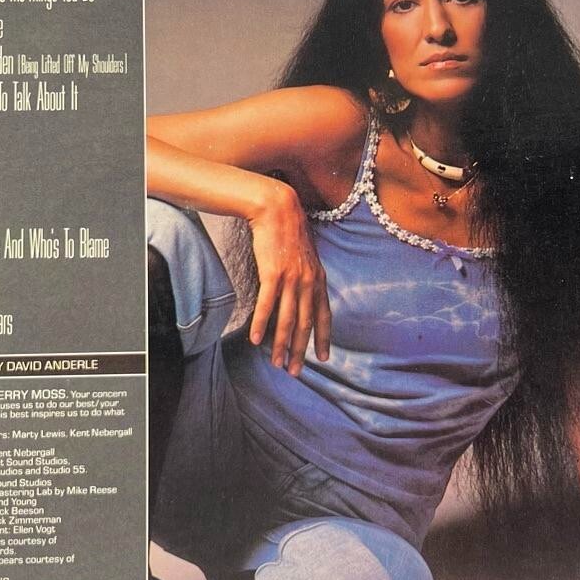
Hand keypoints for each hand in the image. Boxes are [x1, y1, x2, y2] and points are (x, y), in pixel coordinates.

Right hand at [247, 182, 330, 376]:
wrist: (277, 208)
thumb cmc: (287, 230)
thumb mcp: (305, 255)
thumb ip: (305, 276)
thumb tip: (301, 293)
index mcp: (317, 278)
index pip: (324, 315)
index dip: (323, 337)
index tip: (323, 357)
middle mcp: (308, 282)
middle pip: (305, 324)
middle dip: (301, 350)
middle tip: (296, 371)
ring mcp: (292, 278)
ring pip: (287, 320)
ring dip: (282, 345)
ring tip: (277, 363)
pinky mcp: (273, 273)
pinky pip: (267, 305)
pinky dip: (261, 324)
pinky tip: (255, 340)